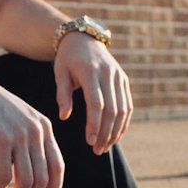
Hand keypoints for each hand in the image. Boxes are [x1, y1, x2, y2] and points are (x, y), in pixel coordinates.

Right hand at [0, 70, 64, 187]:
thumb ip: (31, 138)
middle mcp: (37, 133)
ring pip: (26, 181)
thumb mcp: (20, 118)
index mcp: (45, 128)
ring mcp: (19, 137)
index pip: (58, 167)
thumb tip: (34, 169)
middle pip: (43, 179)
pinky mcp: (0, 141)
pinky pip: (4, 176)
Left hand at [55, 33, 132, 153]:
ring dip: (116, 131)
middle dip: (105, 133)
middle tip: (97, 150)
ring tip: (105, 147)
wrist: (83, 38)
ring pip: (123, 109)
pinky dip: (124, 122)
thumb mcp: (60, 73)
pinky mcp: (124, 79)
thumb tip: (64, 117)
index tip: (89, 141)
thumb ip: (63, 95)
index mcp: (90, 72)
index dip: (94, 124)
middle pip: (112, 110)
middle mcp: (108, 74)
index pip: (96, 104)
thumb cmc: (67, 58)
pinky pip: (127, 105)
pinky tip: (115, 135)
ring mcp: (118, 76)